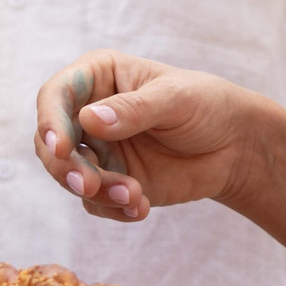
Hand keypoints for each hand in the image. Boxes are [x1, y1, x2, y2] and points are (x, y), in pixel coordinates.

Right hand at [34, 51, 274, 221]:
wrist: (235, 147)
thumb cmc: (207, 105)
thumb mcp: (176, 99)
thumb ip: (134, 109)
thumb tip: (88, 119)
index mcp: (98, 77)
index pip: (56, 95)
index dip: (50, 121)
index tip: (60, 148)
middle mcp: (89, 112)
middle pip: (51, 141)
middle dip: (65, 167)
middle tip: (89, 186)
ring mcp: (97, 149)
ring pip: (69, 175)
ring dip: (95, 191)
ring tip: (133, 196)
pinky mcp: (110, 181)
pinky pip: (94, 201)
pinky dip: (112, 208)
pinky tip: (141, 206)